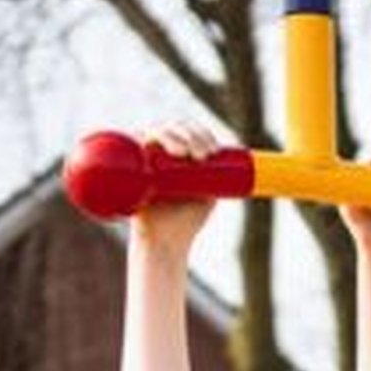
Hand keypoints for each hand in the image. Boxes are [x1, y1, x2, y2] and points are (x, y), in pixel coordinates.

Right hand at [132, 121, 220, 258]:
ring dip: (170, 133)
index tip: (212, 151)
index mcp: (180, 153)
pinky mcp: (127, 167)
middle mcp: (160, 150)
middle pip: (174, 127)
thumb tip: (243, 167)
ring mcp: (143, 156)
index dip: (201, 134)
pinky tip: (149, 140)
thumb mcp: (209, 193)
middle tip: (201, 156)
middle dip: (190, 135)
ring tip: (184, 153)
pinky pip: (129, 144)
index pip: (189, 131)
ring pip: (154, 131)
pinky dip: (138, 136)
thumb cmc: (188, 219)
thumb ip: (219, 178)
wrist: (166, 242)